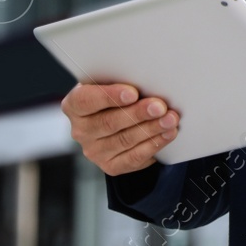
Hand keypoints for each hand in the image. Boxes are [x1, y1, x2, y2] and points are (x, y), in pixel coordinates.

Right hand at [62, 82, 180, 175]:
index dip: (109, 96)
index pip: (86, 100)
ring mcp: (94, 151)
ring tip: (170, 119)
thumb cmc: (117, 94)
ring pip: (124, 140)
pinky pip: (134, 157)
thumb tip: (149, 81)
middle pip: (109, 122)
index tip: (132, 93)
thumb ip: (122, 81)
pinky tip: (168, 134)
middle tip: (160, 107)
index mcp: (75, 105)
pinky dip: (154, 144)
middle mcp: (80, 130)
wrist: (118, 119)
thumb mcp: (113, 83)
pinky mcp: (110, 165)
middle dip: (138, 114)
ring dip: (151, 129)